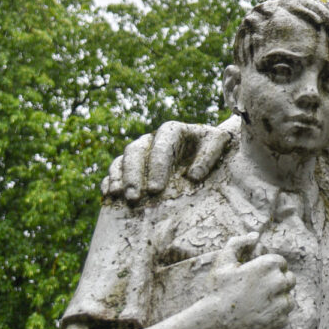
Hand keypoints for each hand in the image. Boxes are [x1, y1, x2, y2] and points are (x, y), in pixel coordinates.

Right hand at [101, 117, 236, 202]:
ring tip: (118, 196)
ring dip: (120, 178)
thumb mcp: (219, 143)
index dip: (156, 167)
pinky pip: (115, 169)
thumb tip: (193, 176)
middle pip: (136, 151)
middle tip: (135, 198)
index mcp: (172, 130)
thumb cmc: (214, 146)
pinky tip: (109, 194)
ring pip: (123, 159)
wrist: (207, 148)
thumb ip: (209, 156)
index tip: (156, 189)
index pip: (161, 145)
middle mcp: (152, 138)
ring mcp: (140, 150)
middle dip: (133, 175)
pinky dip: (110, 180)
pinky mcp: (131, 164)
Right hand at [207, 234, 294, 328]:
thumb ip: (239, 243)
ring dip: (279, 301)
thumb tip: (255, 236)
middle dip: (277, 284)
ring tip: (259, 305)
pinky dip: (276, 317)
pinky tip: (260, 317)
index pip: (281, 263)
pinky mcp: (281, 321)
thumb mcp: (223, 262)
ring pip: (289, 299)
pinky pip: (285, 316)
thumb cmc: (217, 292)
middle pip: (289, 280)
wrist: (213, 326)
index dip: (270, 270)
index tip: (258, 278)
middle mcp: (279, 282)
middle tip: (259, 292)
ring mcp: (282, 303)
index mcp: (269, 264)